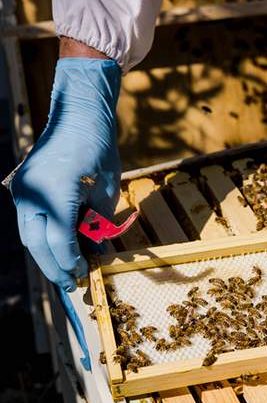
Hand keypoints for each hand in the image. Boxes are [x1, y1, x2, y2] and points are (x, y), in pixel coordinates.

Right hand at [10, 58, 120, 290]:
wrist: (78, 116)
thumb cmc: (99, 151)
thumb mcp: (108, 191)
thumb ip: (99, 223)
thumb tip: (95, 251)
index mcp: (55, 194)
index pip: (60, 241)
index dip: (71, 262)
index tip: (83, 276)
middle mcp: (32, 194)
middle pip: (36, 243)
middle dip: (53, 267)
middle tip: (70, 285)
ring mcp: (22, 190)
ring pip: (28, 234)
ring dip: (45, 254)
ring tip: (64, 272)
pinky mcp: (21, 188)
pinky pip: (29, 220)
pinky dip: (42, 236)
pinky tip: (58, 247)